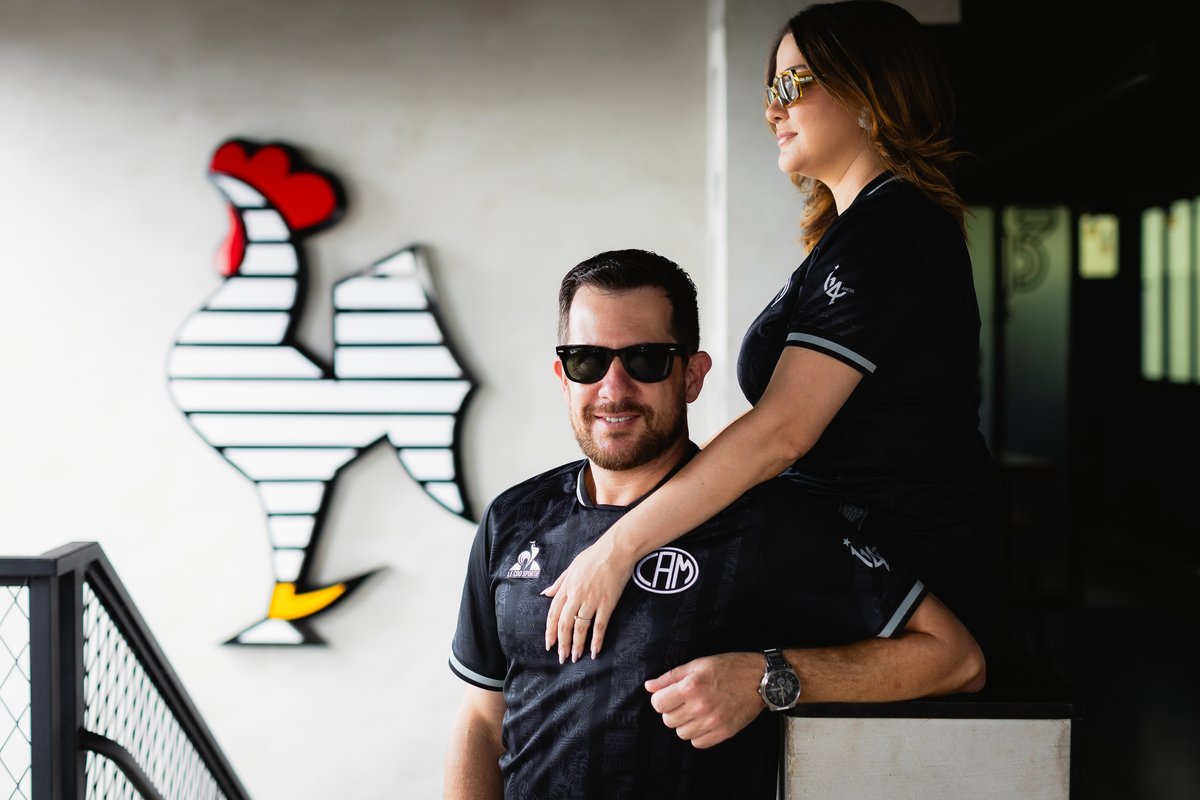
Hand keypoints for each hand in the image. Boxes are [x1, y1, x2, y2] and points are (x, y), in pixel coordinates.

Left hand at [542, 535, 632, 662]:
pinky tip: (595, 651)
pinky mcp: (607, 603)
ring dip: (577, 645)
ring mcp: (591, 600)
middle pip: (565, 624)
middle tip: (561, 657)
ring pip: (580, 628)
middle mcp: (576, 595)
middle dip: (562, 643)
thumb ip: (559, 582)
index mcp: (567, 587)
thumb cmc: (595, 555)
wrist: (616, 549)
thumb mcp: (572, 566)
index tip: (549, 644)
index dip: (550, 631)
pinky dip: (596, 640)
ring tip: (575, 657)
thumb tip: (546, 593)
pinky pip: (599, 626)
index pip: (553, 613)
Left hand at [644, 652, 764, 748]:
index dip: (661, 699)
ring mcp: (713, 722)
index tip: (669, 695)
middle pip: (668, 720)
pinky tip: (704, 721)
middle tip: (684, 702)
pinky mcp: (724, 732)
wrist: (760, 679)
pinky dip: (698, 735)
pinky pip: (698, 743)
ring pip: (681, 734)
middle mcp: (700, 706)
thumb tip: (649, 687)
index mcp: (691, 686)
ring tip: (696, 711)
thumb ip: (670, 677)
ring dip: (685, 723)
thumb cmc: (729, 667)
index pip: (658, 704)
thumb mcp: (698, 664)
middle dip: (672, 711)